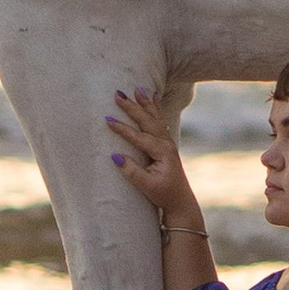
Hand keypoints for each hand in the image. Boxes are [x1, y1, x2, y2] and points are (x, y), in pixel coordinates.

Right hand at [105, 84, 197, 221]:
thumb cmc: (163, 194)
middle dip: (132, 107)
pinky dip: (154, 109)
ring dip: (146, 103)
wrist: (180, 200)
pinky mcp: (166, 144)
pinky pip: (159, 121)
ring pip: (155, 118)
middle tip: (118, 94)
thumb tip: (115, 156)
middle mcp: (166, 144)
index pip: (139, 137)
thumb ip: (132, 171)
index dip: (123, 128)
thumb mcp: (146, 186)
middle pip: (147, 121)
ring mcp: (168, 143)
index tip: (108, 119)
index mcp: (162, 152)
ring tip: (138, 89)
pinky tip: (152, 99)